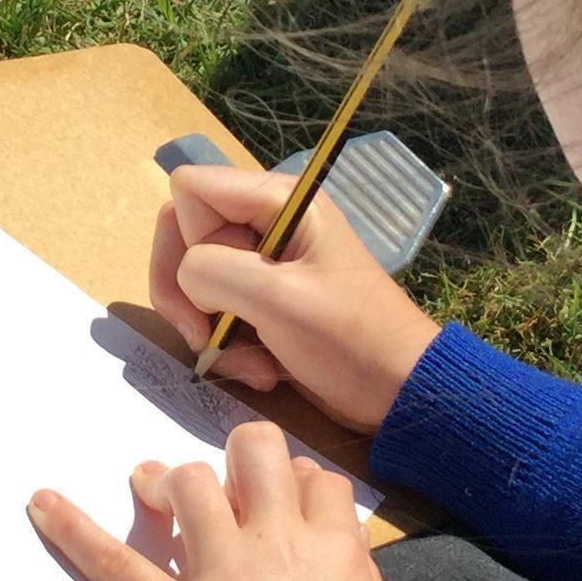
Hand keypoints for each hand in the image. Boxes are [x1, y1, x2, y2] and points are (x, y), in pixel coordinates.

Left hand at [30, 421, 410, 580]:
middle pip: (254, 453)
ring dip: (170, 480)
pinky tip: (41, 506)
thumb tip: (343, 561)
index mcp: (334, 550)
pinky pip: (115, 562)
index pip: (316, 481)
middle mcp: (276, 544)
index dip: (298, 484)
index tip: (287, 502)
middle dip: (240, 457)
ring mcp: (219, 574)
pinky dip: (73, 531)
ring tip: (156, 489)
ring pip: (190, 482)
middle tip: (226, 484)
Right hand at [150, 162, 441, 431]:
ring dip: (212, 329)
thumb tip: (186, 276)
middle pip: (184, 232)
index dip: (189, 237)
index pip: (191, 189)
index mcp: (279, 201)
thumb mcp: (277, 299)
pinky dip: (232, 347)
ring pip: (196, 279)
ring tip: (251, 362)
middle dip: (187, 291)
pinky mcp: (265, 301)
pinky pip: (218, 312)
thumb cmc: (349, 339)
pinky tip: (264, 369)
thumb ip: (212, 270)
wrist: (398, 392)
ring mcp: (265, 263)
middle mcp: (268, 221)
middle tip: (203, 336)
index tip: (217, 286)